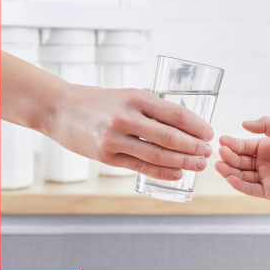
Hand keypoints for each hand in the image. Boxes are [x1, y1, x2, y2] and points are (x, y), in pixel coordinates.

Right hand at [47, 85, 213, 180]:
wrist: (60, 109)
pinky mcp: (105, 156)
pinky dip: (162, 172)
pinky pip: (140, 167)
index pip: (176, 114)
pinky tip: (177, 174)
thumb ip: (153, 109)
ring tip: (198, 165)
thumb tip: (186, 126)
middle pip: (170, 137)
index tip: (209, 134)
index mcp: (136, 97)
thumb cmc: (100, 101)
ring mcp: (114, 138)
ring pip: (157, 155)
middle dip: (194, 147)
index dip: (197, 126)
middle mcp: (126, 117)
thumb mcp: (128, 95)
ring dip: (182, 162)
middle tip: (208, 152)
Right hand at [215, 116, 269, 203]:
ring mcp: (267, 178)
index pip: (244, 145)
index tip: (222, 141)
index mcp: (267, 147)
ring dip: (230, 171)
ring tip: (220, 166)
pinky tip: (230, 178)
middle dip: (229, 157)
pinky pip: (251, 189)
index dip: (233, 143)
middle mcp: (265, 162)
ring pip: (243, 175)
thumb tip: (244, 123)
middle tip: (221, 153)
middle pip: (241, 160)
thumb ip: (265, 125)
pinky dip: (239, 185)